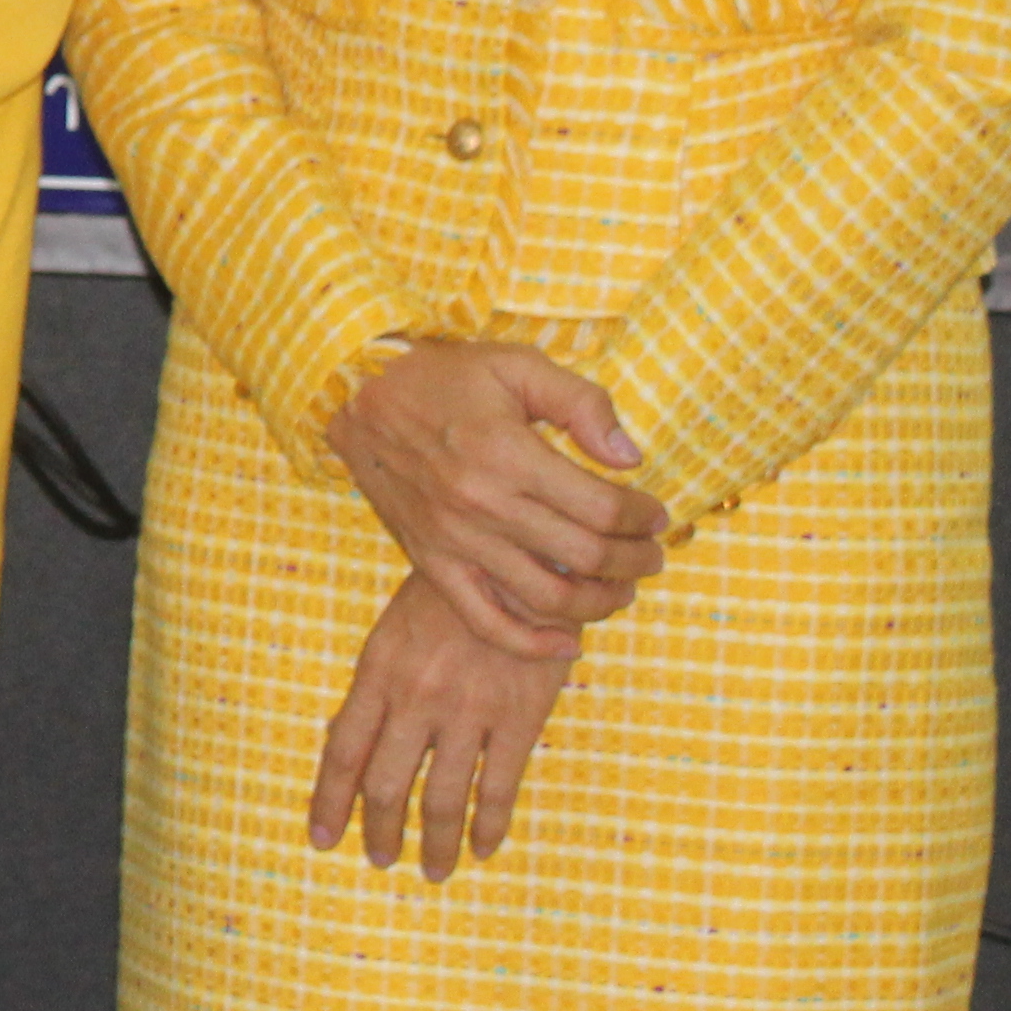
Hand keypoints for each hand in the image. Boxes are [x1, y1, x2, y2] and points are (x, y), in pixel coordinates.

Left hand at [309, 570, 570, 879]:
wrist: (523, 561)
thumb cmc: (453, 592)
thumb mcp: (394, 629)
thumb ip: (376, 687)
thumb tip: (347, 742)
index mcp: (378, 671)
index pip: (342, 750)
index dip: (329, 801)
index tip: (322, 838)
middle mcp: (417, 697)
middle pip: (386, 784)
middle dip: (380, 831)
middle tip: (381, 859)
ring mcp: (469, 711)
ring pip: (441, 798)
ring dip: (434, 843)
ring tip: (432, 870)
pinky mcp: (519, 717)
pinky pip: (499, 788)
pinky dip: (489, 825)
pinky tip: (484, 847)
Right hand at [318, 340, 666, 659]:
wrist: (354, 397)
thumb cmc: (441, 377)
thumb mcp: (515, 365)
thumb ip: (581, 403)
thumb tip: (630, 457)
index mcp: (507, 453)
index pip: (602, 508)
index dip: (644, 517)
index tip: (656, 514)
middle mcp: (483, 505)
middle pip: (586, 557)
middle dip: (636, 561)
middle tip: (652, 553)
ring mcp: (456, 541)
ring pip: (548, 598)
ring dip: (601, 603)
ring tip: (622, 588)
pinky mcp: (433, 563)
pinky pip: (487, 622)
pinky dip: (533, 644)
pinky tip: (568, 643)